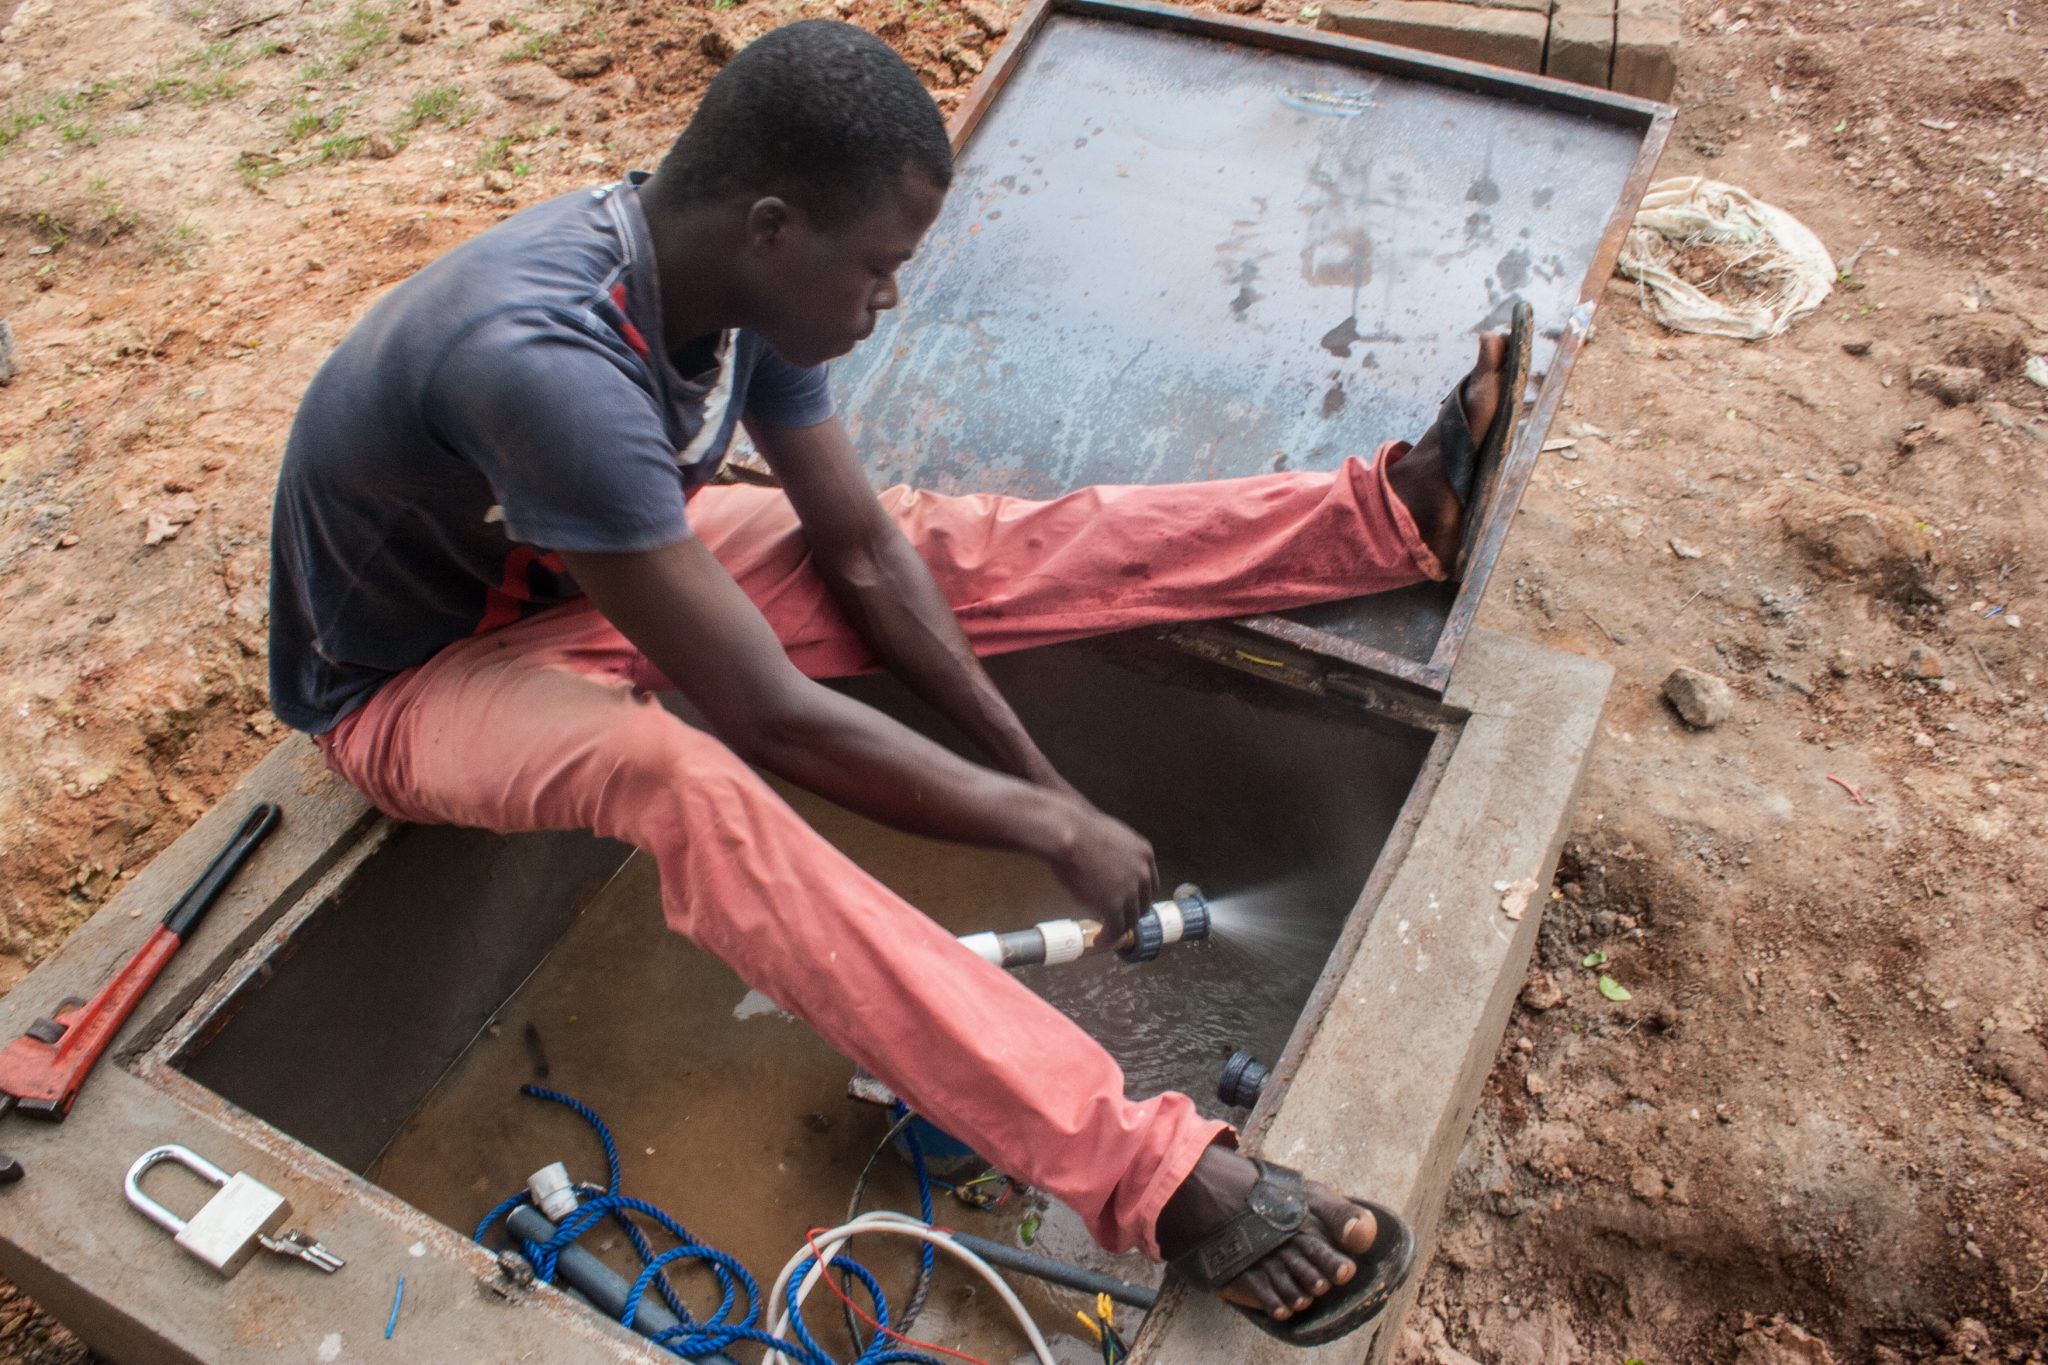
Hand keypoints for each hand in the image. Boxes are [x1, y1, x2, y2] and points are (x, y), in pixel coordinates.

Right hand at [1047, 799, 1157, 951]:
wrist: (1069, 834)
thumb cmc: (1080, 828)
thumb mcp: (1111, 835)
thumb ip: (1117, 851)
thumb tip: (1107, 858)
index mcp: (1145, 854)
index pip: (1150, 883)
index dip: (1140, 896)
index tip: (1130, 902)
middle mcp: (1143, 873)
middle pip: (1143, 903)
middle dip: (1132, 913)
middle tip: (1119, 919)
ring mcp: (1130, 891)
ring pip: (1131, 918)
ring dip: (1120, 928)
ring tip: (1109, 935)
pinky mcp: (1114, 906)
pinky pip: (1116, 928)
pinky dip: (1109, 937)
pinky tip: (1101, 941)